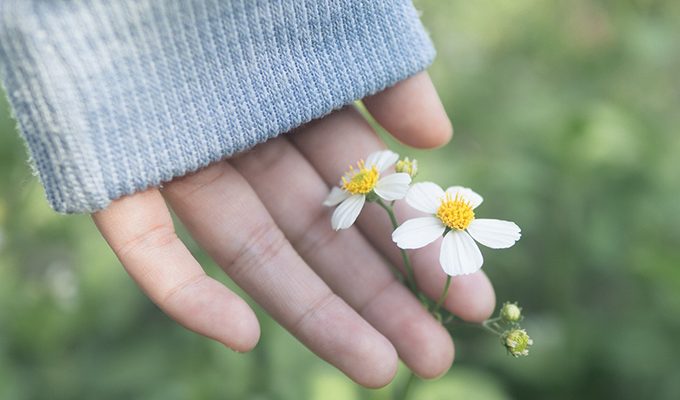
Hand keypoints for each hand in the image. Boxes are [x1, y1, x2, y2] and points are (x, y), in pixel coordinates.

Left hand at [92, 72, 494, 386]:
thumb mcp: (333, 11)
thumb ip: (384, 69)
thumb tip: (438, 141)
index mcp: (300, 103)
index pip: (366, 190)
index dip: (415, 242)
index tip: (467, 293)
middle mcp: (250, 141)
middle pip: (320, 234)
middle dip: (378, 296)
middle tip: (432, 358)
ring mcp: (186, 161)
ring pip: (253, 252)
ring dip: (311, 313)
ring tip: (375, 370)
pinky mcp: (116, 172)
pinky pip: (147, 245)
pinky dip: (185, 293)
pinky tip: (240, 339)